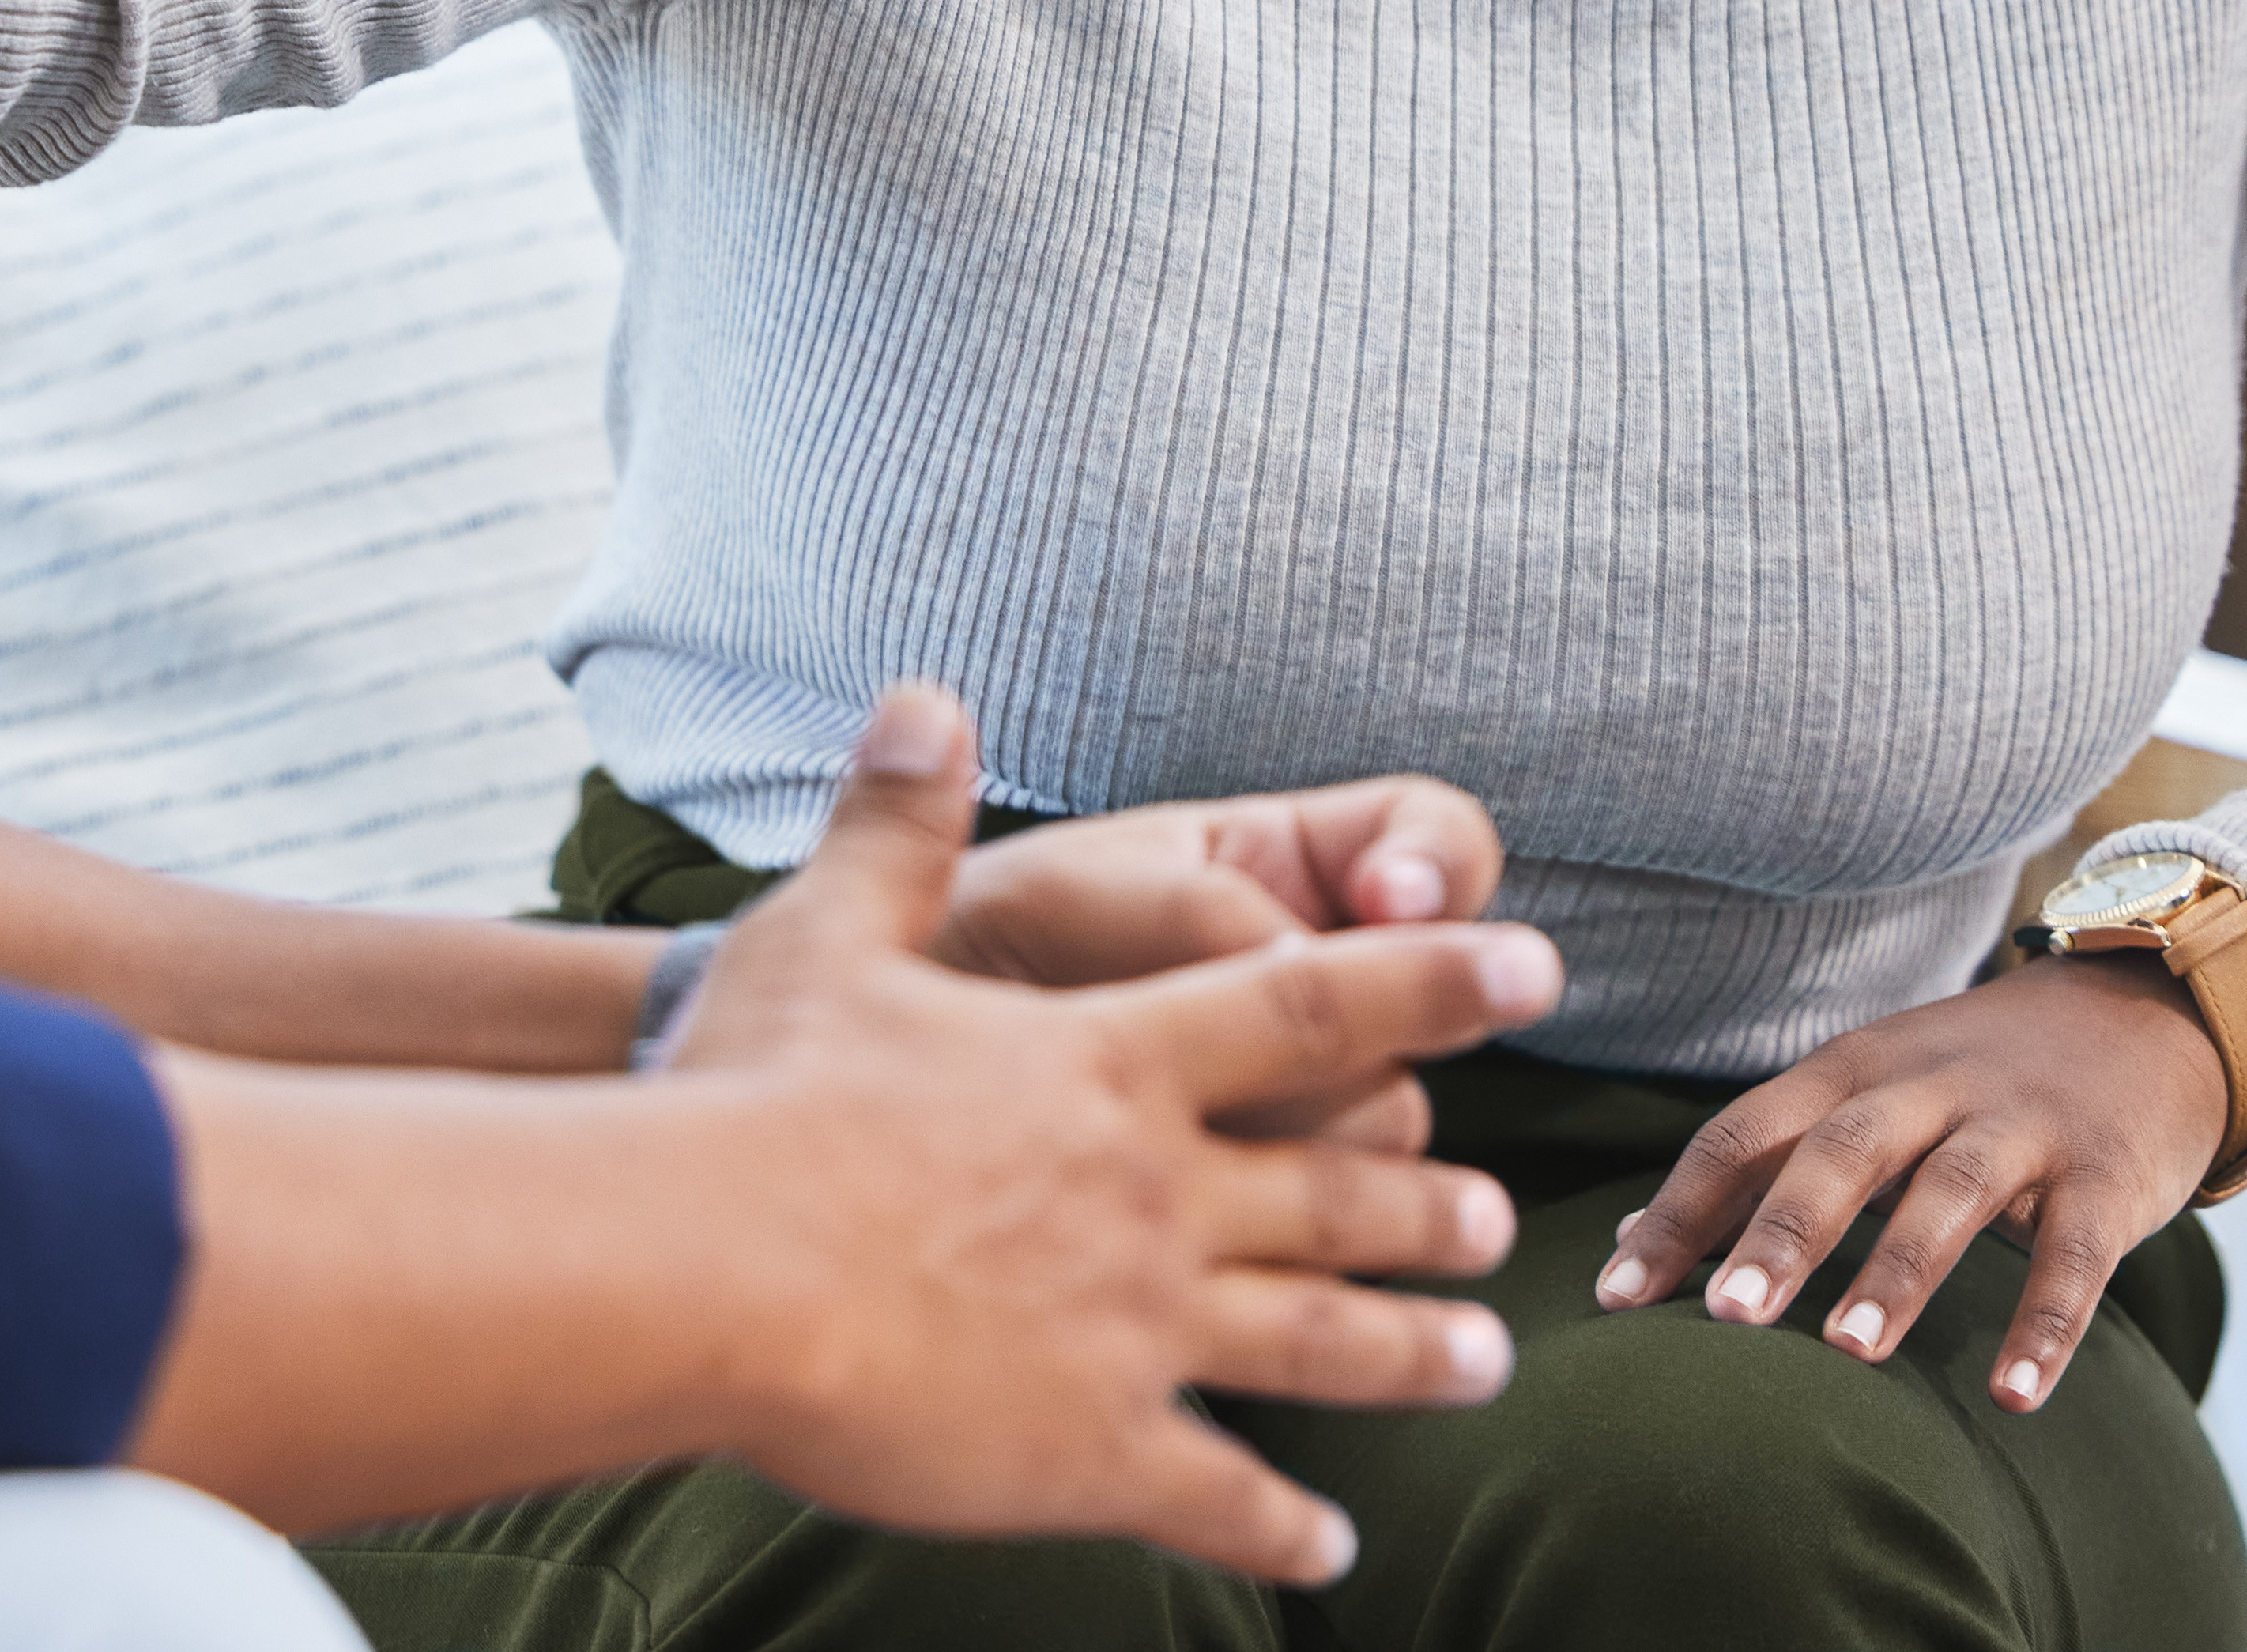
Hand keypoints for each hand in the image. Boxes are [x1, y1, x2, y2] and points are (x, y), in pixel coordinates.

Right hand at [670, 685, 1562, 1582]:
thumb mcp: (828, 927)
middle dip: (1429, 1200)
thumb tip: (925, 696)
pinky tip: (1332, 1550)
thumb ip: (897, 819)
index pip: (1315, 1002)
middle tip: (1503, 1213)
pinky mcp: (1092, 1448)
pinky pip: (1218, 1494)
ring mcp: (1139, 1327)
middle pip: (1340, 1187)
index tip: (1536, 967)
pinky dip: (1282, 1528)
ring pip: (1322, 1341)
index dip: (1434, 981)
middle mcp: (1157, 1190)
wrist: (710, 1266)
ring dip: (1414, 1352)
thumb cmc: (758, 1090)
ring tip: (1488, 1363)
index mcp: (1112, 1061)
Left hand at [1587, 957, 2225, 1412]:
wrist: (2144, 1015)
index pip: (1744, 1135)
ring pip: (1950, 1193)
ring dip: (1896, 1271)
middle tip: (1723, 1317)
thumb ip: (1760, 1160)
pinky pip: (2075, 1254)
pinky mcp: (2105, 1173)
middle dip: (1780, 1232)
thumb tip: (1624, 1239)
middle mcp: (1928, 1086)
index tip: (1614, 1295)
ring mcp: (2021, 1125)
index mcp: (1851, 1069)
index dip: (1678, 1211)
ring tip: (1847, 1353)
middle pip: (1840, 1152)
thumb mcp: (1865, 1090)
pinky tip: (2013, 1394)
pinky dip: (2046, 1323)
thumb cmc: (1974, 1077)